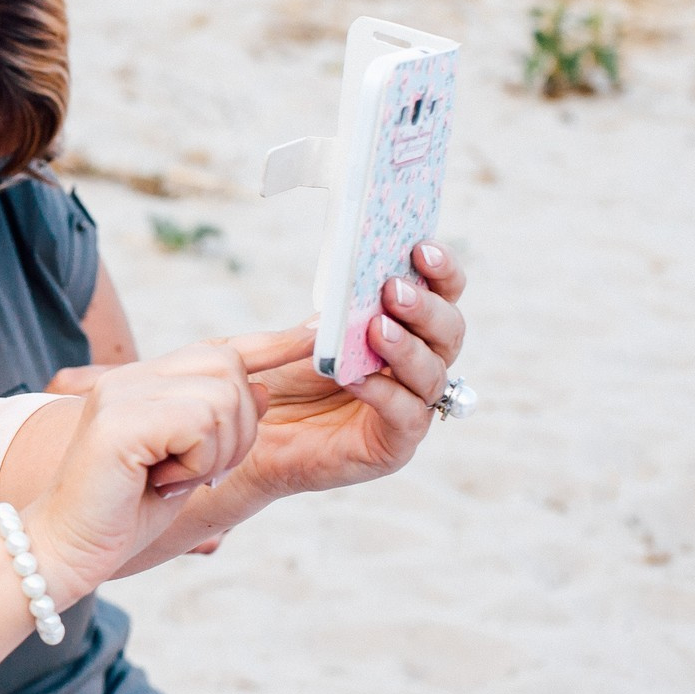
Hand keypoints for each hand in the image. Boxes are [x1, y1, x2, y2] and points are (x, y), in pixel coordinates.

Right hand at [24, 343, 266, 602]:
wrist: (64, 549)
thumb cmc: (120, 515)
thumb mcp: (186, 466)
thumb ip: (217, 426)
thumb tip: (263, 390)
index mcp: (142, 383)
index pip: (216, 348)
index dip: (268, 344)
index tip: (312, 332)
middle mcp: (130, 378)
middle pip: (230, 370)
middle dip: (239, 430)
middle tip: (199, 471)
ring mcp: (123, 395)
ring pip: (223, 398)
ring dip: (217, 452)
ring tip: (175, 479)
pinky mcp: (121, 422)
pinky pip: (200, 424)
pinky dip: (197, 462)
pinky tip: (163, 482)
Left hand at [196, 240, 468, 527]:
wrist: (246, 436)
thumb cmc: (275, 381)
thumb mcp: (299, 337)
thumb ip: (331, 316)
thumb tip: (354, 285)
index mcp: (402, 330)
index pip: (441, 296)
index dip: (441, 272)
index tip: (421, 248)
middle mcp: (414, 367)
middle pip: (448, 332)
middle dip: (425, 308)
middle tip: (393, 289)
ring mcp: (409, 406)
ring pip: (432, 373)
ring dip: (406, 348)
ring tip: (376, 328)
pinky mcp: (394, 445)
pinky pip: (407, 416)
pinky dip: (387, 394)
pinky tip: (360, 378)